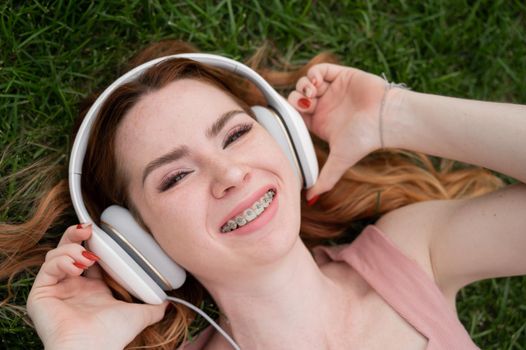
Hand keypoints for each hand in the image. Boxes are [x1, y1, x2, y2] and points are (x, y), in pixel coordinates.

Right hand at [27, 224, 167, 348]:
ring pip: (56, 255)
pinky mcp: (41, 294)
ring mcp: (56, 289)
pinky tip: (76, 266)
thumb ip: (153, 306)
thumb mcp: (138, 315)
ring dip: (71, 248)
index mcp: (92, 288)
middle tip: (88, 228)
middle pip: (68, 249)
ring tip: (87, 257)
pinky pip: (47, 268)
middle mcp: (72, 286)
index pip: (89, 255)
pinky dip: (61, 261)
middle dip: (76, 235)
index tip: (102, 230)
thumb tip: (170, 302)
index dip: (95, 242)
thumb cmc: (112, 336)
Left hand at [288, 63, 388, 199]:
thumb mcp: (339, 161)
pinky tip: (316, 83)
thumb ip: (325, 179)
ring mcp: (332, 89)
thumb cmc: (364, 140)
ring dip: (303, 85)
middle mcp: (324, 106)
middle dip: (296, 98)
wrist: (384, 119)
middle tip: (304, 103)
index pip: (295, 114)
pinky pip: (319, 69)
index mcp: (320, 123)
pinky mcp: (341, 75)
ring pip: (306, 82)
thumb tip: (310, 199)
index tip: (293, 115)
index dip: (290, 113)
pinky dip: (313, 74)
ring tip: (311, 93)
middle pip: (297, 96)